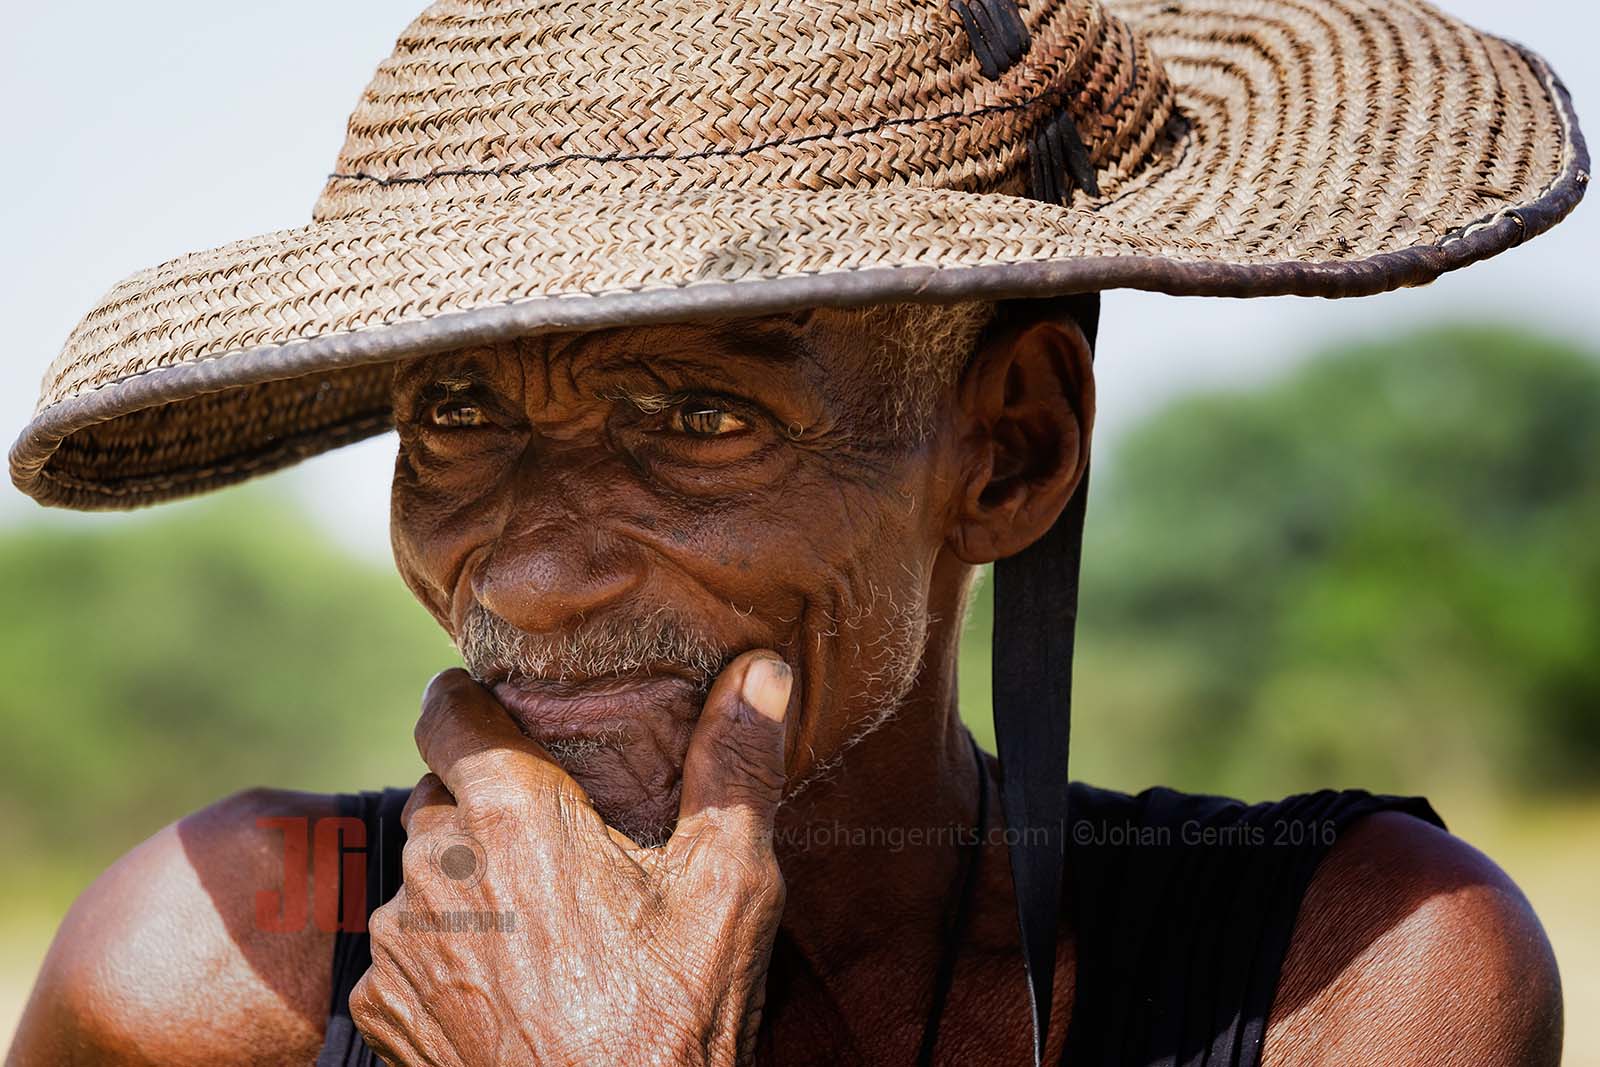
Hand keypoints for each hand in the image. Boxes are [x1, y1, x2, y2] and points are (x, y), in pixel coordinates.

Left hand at [348, 651, 793, 1066]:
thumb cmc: (672, 1019)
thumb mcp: (726, 888)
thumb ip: (735, 766)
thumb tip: (762, 669)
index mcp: (512, 815)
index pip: (447, 710)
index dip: (470, 700)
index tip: (495, 708)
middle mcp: (436, 866)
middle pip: (444, 794)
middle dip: (490, 805)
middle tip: (559, 842)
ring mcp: (401, 943)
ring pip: (426, 873)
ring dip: (468, 881)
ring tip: (542, 925)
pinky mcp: (381, 1007)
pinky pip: (406, 948)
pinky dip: (447, 952)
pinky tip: (509, 984)